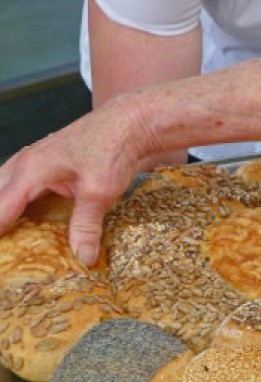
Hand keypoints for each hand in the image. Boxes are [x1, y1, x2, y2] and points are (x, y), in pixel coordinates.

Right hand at [0, 97, 148, 265]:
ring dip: (4, 211)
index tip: (0, 256)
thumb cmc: (112, 148)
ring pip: (4, 189)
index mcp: (31, 171)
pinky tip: (26, 221)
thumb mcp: (100, 192)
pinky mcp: (45, 165)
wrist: (128, 124)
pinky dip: (16, 203)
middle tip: (6, 250)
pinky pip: (19, 187)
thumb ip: (86, 225)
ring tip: (11, 237)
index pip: (0, 209)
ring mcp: (33, 162)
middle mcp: (25, 164)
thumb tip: (82, 257)